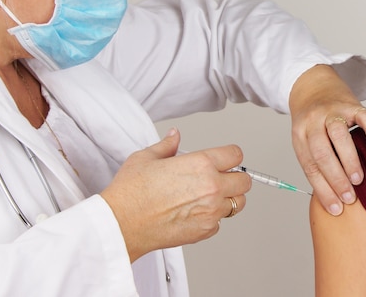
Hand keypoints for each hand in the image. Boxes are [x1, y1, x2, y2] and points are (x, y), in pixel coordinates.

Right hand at [100, 128, 251, 261]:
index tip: (226, 160)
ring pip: (237, 204)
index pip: (235, 155)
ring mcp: (211, 211)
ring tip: (209, 197)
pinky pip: (220, 223)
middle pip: (245, 181)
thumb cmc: (130, 192)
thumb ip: (167, 145)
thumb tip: (174, 136)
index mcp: (201, 164)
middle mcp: (211, 187)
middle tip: (222, 178)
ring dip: (228, 199)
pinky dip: (212, 218)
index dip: (231, 156)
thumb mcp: (146, 158)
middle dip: (236, 178)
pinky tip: (194, 213)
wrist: (121, 224)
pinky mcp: (205, 230)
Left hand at [289, 65, 365, 215]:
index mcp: (299, 134)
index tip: (335, 209)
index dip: (322, 190)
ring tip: (359, 180)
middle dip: (336, 179)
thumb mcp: (306, 139)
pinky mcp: (352, 103)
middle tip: (349, 197)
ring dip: (349, 161)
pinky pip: (364, 118)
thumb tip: (332, 198)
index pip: (309, 166)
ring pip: (339, 136)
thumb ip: (317, 162)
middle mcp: (313, 121)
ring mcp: (332, 111)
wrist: (314, 85)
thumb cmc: (313, 121)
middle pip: (321, 152)